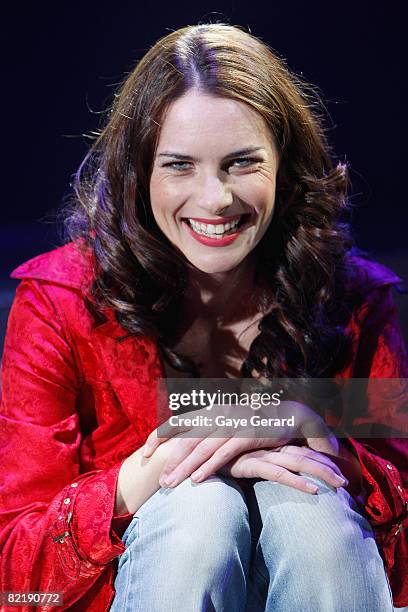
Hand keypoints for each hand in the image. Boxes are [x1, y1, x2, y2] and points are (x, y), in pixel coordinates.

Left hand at [142, 402, 339, 487]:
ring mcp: (233, 423)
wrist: (290, 415)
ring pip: (202, 447)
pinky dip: (209, 466)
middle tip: (158, 480)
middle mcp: (219, 414)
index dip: (160, 436)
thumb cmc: (256, 423)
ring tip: (170, 484)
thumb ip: (210, 431)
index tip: (146, 453)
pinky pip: (223, 453)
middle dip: (171, 460)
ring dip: (184, 467)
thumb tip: (188, 444)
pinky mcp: (247, 433)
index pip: (179, 421)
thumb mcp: (229, 423)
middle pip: (187, 438)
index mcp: (211, 410)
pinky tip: (197, 480)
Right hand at [218, 445, 348, 493]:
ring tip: (341, 485)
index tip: (339, 471)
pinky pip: (278, 472)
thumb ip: (257, 460)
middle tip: (348, 482)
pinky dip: (297, 481)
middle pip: (304, 453)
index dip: (320, 459)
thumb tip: (272, 465)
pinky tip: (314, 490)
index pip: (299, 448)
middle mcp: (266, 443)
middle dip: (327, 466)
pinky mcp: (249, 462)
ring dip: (321, 472)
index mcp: (267, 440)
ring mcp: (259, 452)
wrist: (189, 453)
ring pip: (297, 461)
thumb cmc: (214, 456)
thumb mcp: (238, 458)